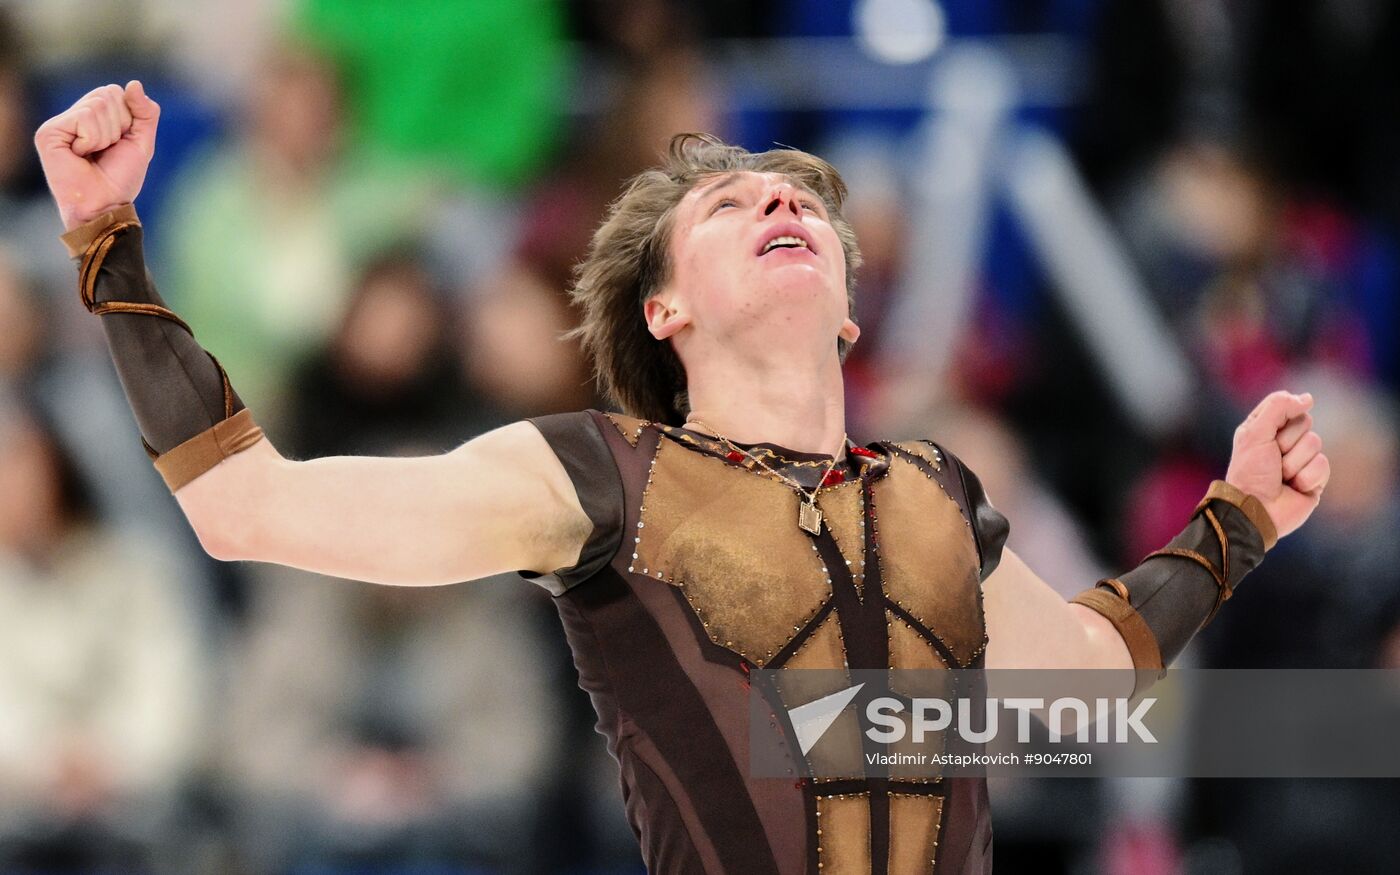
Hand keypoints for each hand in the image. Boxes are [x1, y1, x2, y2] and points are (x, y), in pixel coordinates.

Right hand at [33, 80, 159, 230]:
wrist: (106, 204)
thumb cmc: (120, 178)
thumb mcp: (142, 141)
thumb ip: (145, 112)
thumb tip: (134, 83)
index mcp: (92, 115)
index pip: (116, 92)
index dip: (128, 118)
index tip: (119, 143)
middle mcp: (73, 115)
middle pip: (108, 93)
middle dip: (119, 125)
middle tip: (106, 150)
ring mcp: (59, 123)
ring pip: (98, 106)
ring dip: (106, 136)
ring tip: (94, 155)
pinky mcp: (49, 132)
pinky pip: (85, 119)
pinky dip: (93, 140)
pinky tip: (81, 155)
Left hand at [1225, 389, 1329, 539]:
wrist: (1256, 510)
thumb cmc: (1250, 473)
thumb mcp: (1255, 433)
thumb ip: (1278, 408)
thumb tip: (1307, 398)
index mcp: (1264, 428)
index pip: (1286, 405)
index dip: (1282, 416)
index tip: (1270, 433)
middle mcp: (1283, 442)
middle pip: (1304, 422)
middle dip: (1286, 442)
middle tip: (1272, 460)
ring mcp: (1301, 460)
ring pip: (1315, 443)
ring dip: (1294, 462)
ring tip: (1281, 477)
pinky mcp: (1315, 478)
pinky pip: (1323, 465)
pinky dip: (1306, 477)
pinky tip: (1294, 487)